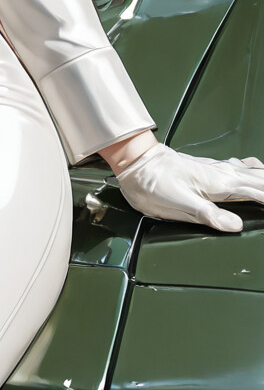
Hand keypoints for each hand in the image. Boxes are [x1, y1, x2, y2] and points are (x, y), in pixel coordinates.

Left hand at [110, 141, 263, 232]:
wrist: (138, 163)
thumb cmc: (154, 184)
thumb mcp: (180, 205)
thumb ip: (210, 215)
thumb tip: (236, 226)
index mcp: (222, 185)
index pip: (260, 193)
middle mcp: (225, 174)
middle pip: (261, 181)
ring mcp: (219, 169)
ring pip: (255, 172)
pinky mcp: (212, 168)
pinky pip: (244, 167)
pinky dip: (256, 172)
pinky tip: (255, 173)